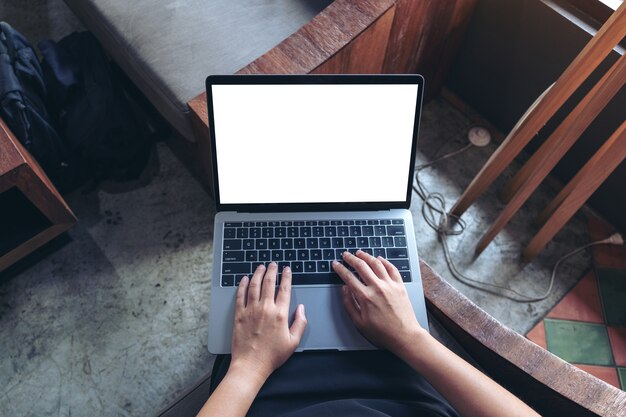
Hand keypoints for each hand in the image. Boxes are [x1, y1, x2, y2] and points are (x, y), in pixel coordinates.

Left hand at [230, 262, 306, 381]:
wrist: (250, 365)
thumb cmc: (272, 356)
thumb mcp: (293, 342)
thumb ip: (300, 323)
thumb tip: (301, 309)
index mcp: (280, 314)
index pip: (284, 289)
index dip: (286, 277)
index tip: (287, 269)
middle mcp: (265, 309)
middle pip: (269, 283)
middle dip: (272, 270)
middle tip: (273, 264)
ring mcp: (250, 310)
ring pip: (254, 285)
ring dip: (258, 273)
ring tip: (260, 267)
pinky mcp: (239, 315)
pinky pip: (240, 295)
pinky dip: (243, 285)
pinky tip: (245, 279)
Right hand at [332, 251, 422, 355]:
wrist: (405, 336)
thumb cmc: (382, 333)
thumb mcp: (359, 323)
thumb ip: (349, 304)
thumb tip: (344, 289)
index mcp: (365, 297)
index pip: (348, 277)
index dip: (340, 269)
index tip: (335, 264)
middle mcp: (377, 288)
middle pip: (361, 266)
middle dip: (351, 258)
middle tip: (346, 255)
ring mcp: (390, 285)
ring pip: (376, 264)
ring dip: (366, 256)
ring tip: (359, 253)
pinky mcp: (400, 286)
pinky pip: (392, 268)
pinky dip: (385, 261)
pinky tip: (379, 259)